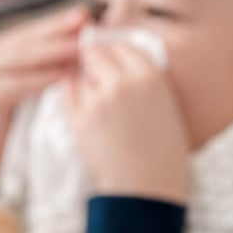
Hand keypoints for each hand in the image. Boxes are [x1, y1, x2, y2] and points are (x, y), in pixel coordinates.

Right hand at [0, 7, 86, 195]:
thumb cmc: (20, 113)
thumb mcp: (37, 81)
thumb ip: (53, 61)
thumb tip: (87, 41)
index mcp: (3, 45)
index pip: (36, 28)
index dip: (60, 22)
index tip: (86, 15)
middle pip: (31, 39)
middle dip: (60, 32)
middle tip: (86, 26)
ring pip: (24, 57)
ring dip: (55, 52)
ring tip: (81, 49)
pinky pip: (17, 85)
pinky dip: (41, 80)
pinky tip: (62, 78)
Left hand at [63, 39, 189, 202]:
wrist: (148, 187)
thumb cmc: (163, 151)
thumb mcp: (165, 105)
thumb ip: (144, 80)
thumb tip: (119, 59)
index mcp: (151, 77)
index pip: (124, 46)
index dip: (117, 54)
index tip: (114, 62)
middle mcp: (124, 83)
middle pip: (96, 52)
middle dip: (94, 61)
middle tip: (97, 76)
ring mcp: (98, 100)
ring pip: (81, 76)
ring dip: (85, 85)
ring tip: (101, 109)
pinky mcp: (79, 119)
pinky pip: (67, 94)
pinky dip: (71, 98)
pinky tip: (85, 112)